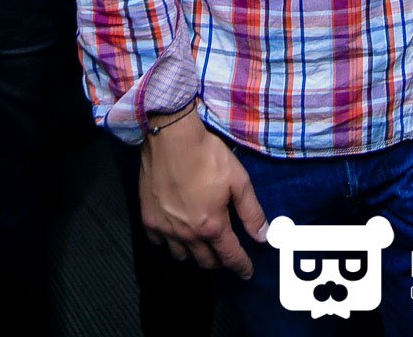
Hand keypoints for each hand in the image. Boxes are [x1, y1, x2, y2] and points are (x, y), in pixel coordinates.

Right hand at [139, 106, 267, 277]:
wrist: (171, 138)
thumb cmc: (208, 156)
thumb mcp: (238, 180)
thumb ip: (251, 211)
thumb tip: (263, 236)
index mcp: (212, 225)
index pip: (230, 256)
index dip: (241, 266)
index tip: (247, 273)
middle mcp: (187, 234)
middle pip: (206, 261)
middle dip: (219, 261)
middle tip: (227, 254)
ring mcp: (165, 229)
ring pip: (182, 256)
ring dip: (195, 254)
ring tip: (202, 244)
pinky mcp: (148, 219)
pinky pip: (160, 243)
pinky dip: (170, 243)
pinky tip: (176, 233)